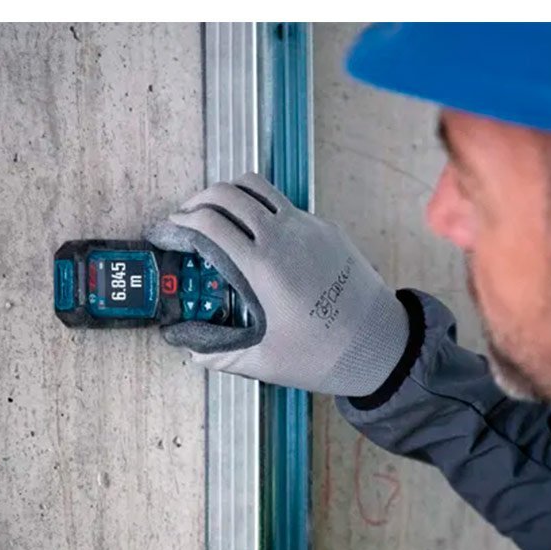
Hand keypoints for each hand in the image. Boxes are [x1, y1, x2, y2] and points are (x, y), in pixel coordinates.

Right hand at [145, 173, 408, 395]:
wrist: (381, 345)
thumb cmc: (325, 355)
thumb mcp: (263, 361)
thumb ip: (219, 354)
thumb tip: (188, 345)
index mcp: (263, 266)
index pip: (209, 221)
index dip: (180, 221)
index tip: (168, 230)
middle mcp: (284, 236)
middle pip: (228, 192)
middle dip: (199, 200)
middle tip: (187, 218)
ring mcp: (309, 227)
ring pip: (259, 188)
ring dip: (231, 195)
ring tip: (220, 216)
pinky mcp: (327, 230)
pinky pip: (286, 206)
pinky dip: (263, 210)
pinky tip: (260, 238)